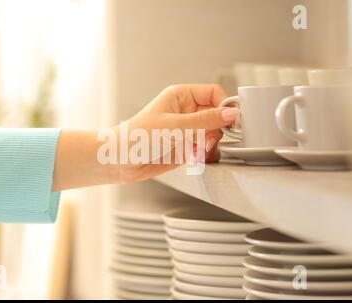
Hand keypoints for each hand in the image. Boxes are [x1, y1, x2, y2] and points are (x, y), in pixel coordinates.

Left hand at [52, 84, 238, 189]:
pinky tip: (192, 157)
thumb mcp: (174, 126)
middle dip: (215, 130)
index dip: (224, 105)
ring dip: (209, 144)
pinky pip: (205, 148)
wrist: (121, 161)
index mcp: (181, 96)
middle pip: (216, 115)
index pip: (213, 93)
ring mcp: (187, 129)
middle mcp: (186, 111)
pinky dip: (203, 154)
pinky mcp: (186, 146)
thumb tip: (231, 113)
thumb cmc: (138, 137)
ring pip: (213, 134)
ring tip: (196, 151)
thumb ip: (205, 121)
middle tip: (206, 141)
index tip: (231, 120)